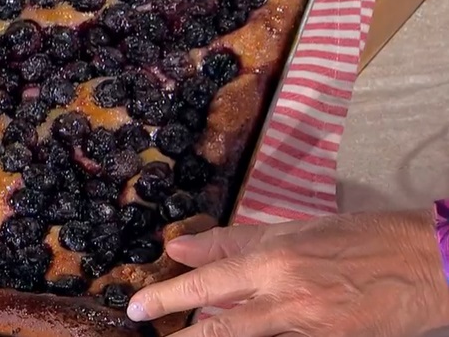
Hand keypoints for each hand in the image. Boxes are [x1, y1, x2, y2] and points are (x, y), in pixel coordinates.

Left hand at [127, 210, 448, 336]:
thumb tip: (181, 246)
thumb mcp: (294, 230)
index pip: (207, 280)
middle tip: (146, 330)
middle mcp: (287, 297)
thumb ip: (235, 241)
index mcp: (276, 260)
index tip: (137, 307)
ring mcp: (309, 329)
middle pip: (219, 325)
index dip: (168, 296)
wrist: (428, 263)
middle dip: (180, 335)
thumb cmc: (360, 238)